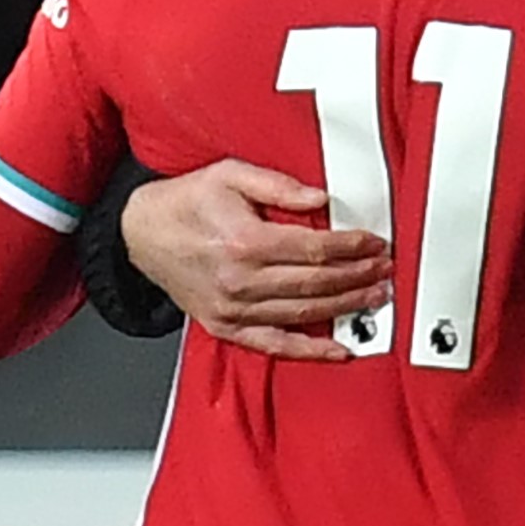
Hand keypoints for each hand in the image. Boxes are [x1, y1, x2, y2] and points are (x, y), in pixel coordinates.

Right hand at [123, 158, 394, 362]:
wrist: (139, 233)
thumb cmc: (185, 202)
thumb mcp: (230, 174)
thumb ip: (279, 186)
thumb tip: (321, 199)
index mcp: (245, 241)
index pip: (316, 249)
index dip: (352, 247)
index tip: (374, 243)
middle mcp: (241, 281)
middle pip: (317, 283)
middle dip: (358, 276)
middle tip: (385, 269)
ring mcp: (234, 309)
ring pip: (304, 313)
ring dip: (346, 306)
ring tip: (375, 297)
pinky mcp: (226, 327)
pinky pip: (275, 344)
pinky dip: (310, 351)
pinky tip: (339, 350)